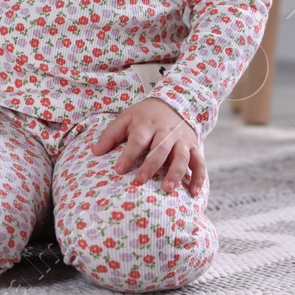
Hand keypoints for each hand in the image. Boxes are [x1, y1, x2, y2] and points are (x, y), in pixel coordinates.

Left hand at [89, 97, 205, 196]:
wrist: (174, 103)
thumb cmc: (145, 116)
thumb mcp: (126, 118)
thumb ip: (110, 135)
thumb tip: (94, 152)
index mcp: (147, 124)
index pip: (137, 140)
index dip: (128, 155)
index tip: (118, 170)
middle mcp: (166, 132)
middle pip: (160, 148)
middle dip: (151, 165)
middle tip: (141, 180)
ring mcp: (182, 140)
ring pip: (181, 156)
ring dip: (176, 172)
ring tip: (167, 188)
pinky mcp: (194, 146)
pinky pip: (199, 162)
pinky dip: (198, 177)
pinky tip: (194, 191)